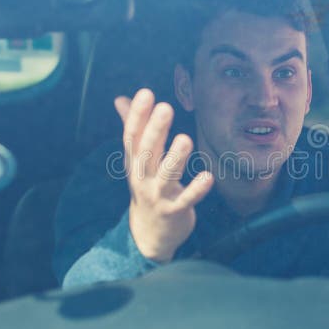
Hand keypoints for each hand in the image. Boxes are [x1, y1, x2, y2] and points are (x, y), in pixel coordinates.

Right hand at [115, 89, 213, 261]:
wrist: (149, 235)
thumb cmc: (147, 187)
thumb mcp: (136, 160)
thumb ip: (133, 128)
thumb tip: (120, 99)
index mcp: (134, 163)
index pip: (132, 136)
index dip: (137, 115)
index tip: (146, 93)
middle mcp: (142, 178)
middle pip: (147, 152)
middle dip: (155, 130)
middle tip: (165, 107)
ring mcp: (158, 196)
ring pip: (165, 175)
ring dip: (175, 157)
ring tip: (185, 139)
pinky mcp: (175, 211)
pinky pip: (186, 200)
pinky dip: (196, 190)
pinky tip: (209, 177)